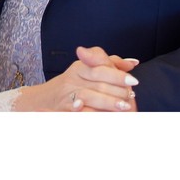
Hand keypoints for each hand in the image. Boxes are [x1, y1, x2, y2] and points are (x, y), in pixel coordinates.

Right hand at [16, 46, 136, 111]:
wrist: (45, 100)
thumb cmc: (74, 83)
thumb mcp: (88, 69)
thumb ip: (110, 64)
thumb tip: (133, 63)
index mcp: (80, 68)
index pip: (100, 69)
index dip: (117, 75)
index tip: (133, 81)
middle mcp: (72, 79)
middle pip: (97, 83)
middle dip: (116, 91)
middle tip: (131, 97)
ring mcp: (67, 95)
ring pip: (90, 97)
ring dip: (108, 102)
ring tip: (124, 107)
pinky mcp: (63, 110)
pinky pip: (79, 112)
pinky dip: (91, 114)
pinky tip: (103, 116)